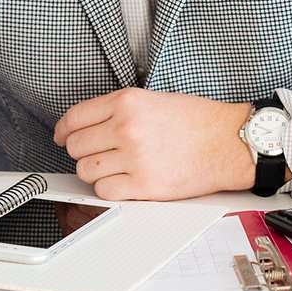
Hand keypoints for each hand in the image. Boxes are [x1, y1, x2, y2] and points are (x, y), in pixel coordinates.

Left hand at [52, 88, 254, 200]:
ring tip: (113, 167)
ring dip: (95, 171)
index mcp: (127, 102)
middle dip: (81, 151)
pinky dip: (109, 189)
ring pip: (86, 170)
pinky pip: (105, 191)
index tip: (62, 137)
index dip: (63, 130)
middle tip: (95, 153)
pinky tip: (123, 181)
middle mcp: (127, 128)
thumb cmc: (198, 120)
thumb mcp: (153, 99)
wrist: (228, 142)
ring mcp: (134, 158)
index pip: (74, 117)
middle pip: (75, 146)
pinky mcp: (145, 185)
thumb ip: (118, 110)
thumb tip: (87, 126)